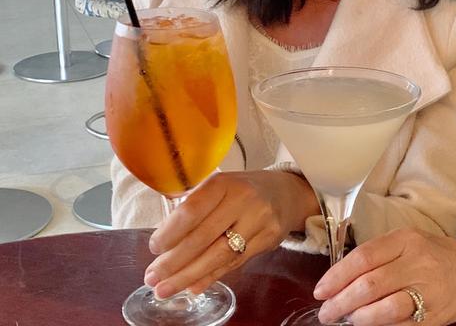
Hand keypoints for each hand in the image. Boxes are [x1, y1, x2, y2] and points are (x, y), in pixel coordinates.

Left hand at [143, 170, 318, 297]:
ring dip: (188, 276)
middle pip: (203, 237)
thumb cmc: (244, 190)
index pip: (192, 210)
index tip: (153, 248)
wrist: (287, 192)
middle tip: (152, 277)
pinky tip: (194, 286)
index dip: (169, 233)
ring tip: (166, 288)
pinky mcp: (269, 239)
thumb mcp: (221, 186)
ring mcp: (259, 220)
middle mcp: (243, 199)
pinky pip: (235, 263)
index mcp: (224, 182)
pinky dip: (211, 277)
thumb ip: (196, 208)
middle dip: (174, 262)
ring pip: (218, 255)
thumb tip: (163, 243)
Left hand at [313, 229, 455, 325]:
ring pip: (385, 310)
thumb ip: (378, 254)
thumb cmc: (433, 254)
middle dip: (341, 302)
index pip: (364, 257)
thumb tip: (340, 277)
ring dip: (358, 319)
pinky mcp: (435, 317)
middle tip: (326, 312)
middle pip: (370, 285)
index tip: (321, 290)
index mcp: (406, 240)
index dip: (337, 276)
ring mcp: (428, 292)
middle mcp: (417, 263)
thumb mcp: (407, 241)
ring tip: (345, 321)